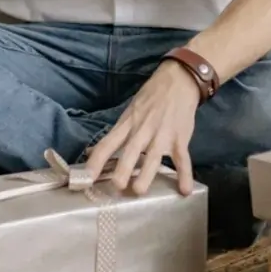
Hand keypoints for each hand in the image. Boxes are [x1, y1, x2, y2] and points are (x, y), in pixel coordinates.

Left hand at [82, 60, 199, 196]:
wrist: (178, 80)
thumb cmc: (151, 97)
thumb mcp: (129, 112)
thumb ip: (115, 135)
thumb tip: (91, 152)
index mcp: (127, 124)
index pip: (107, 144)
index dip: (95, 161)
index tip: (85, 179)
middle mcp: (142, 130)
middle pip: (130, 151)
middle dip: (123, 169)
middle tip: (116, 187)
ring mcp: (162, 135)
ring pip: (153, 157)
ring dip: (147, 174)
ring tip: (139, 191)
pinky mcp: (180, 138)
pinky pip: (182, 159)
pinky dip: (184, 174)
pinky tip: (184, 190)